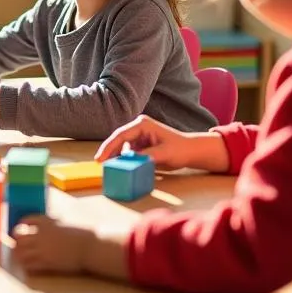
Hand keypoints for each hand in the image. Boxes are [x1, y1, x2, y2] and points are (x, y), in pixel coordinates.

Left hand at [12, 215, 91, 274]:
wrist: (91, 247)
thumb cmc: (82, 233)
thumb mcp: (65, 221)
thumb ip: (51, 222)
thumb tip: (43, 225)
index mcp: (46, 221)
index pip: (25, 221)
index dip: (20, 225)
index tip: (20, 229)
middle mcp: (41, 234)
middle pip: (19, 236)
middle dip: (16, 240)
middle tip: (17, 243)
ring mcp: (43, 249)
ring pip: (20, 252)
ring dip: (18, 253)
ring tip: (20, 255)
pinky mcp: (47, 263)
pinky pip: (29, 264)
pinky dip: (26, 264)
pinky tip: (28, 265)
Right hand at [95, 115, 228, 172]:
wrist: (191, 151)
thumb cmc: (180, 149)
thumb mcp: (163, 154)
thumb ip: (146, 156)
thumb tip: (129, 161)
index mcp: (142, 124)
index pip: (120, 135)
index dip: (109, 147)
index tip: (100, 159)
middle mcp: (138, 128)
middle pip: (117, 140)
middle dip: (109, 152)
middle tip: (100, 165)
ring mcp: (138, 136)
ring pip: (121, 146)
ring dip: (115, 156)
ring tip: (109, 168)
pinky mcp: (140, 144)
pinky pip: (127, 151)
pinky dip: (123, 159)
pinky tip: (120, 167)